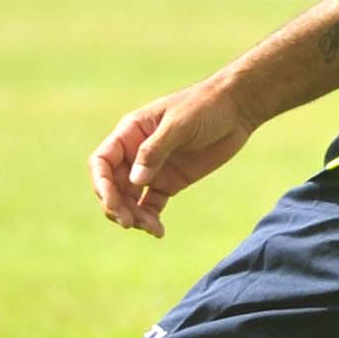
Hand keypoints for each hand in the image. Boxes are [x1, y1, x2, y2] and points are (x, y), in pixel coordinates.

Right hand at [88, 76, 259, 237]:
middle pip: (113, 186)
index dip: (101, 184)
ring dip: (134, 216)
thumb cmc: (205, 106)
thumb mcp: (179, 124)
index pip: (102, 162)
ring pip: (130, 199)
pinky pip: (151, 205)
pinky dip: (150, 219)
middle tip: (129, 223)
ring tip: (152, 228)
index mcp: (130, 133)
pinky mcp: (170, 182)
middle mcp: (136, 153)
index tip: (111, 203)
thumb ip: (155, 150)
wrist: (237, 108)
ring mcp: (153, 169)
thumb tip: (136, 181)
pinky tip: (158, 231)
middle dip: (117, 206)